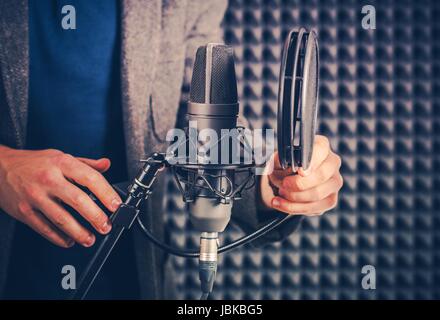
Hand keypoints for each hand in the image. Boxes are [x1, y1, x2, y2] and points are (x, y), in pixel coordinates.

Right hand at [0, 146, 121, 247]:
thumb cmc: (33, 163)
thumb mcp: (60, 156)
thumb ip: (86, 163)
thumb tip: (107, 164)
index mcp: (61, 163)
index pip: (90, 177)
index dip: (106, 193)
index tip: (116, 205)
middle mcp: (48, 179)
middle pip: (77, 200)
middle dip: (95, 217)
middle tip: (106, 226)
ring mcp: (35, 196)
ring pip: (61, 218)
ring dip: (78, 232)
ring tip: (90, 239)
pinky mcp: (25, 211)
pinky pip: (44, 228)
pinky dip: (59, 238)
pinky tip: (69, 240)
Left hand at [260, 135, 342, 215]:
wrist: (284, 179)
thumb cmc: (284, 165)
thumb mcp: (278, 159)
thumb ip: (282, 160)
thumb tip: (290, 167)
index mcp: (321, 146)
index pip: (320, 150)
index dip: (311, 161)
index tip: (299, 171)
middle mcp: (332, 163)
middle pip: (321, 175)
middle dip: (299, 184)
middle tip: (284, 184)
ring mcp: (334, 182)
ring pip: (317, 194)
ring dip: (294, 197)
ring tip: (280, 193)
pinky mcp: (330, 199)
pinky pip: (315, 208)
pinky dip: (294, 208)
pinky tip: (280, 203)